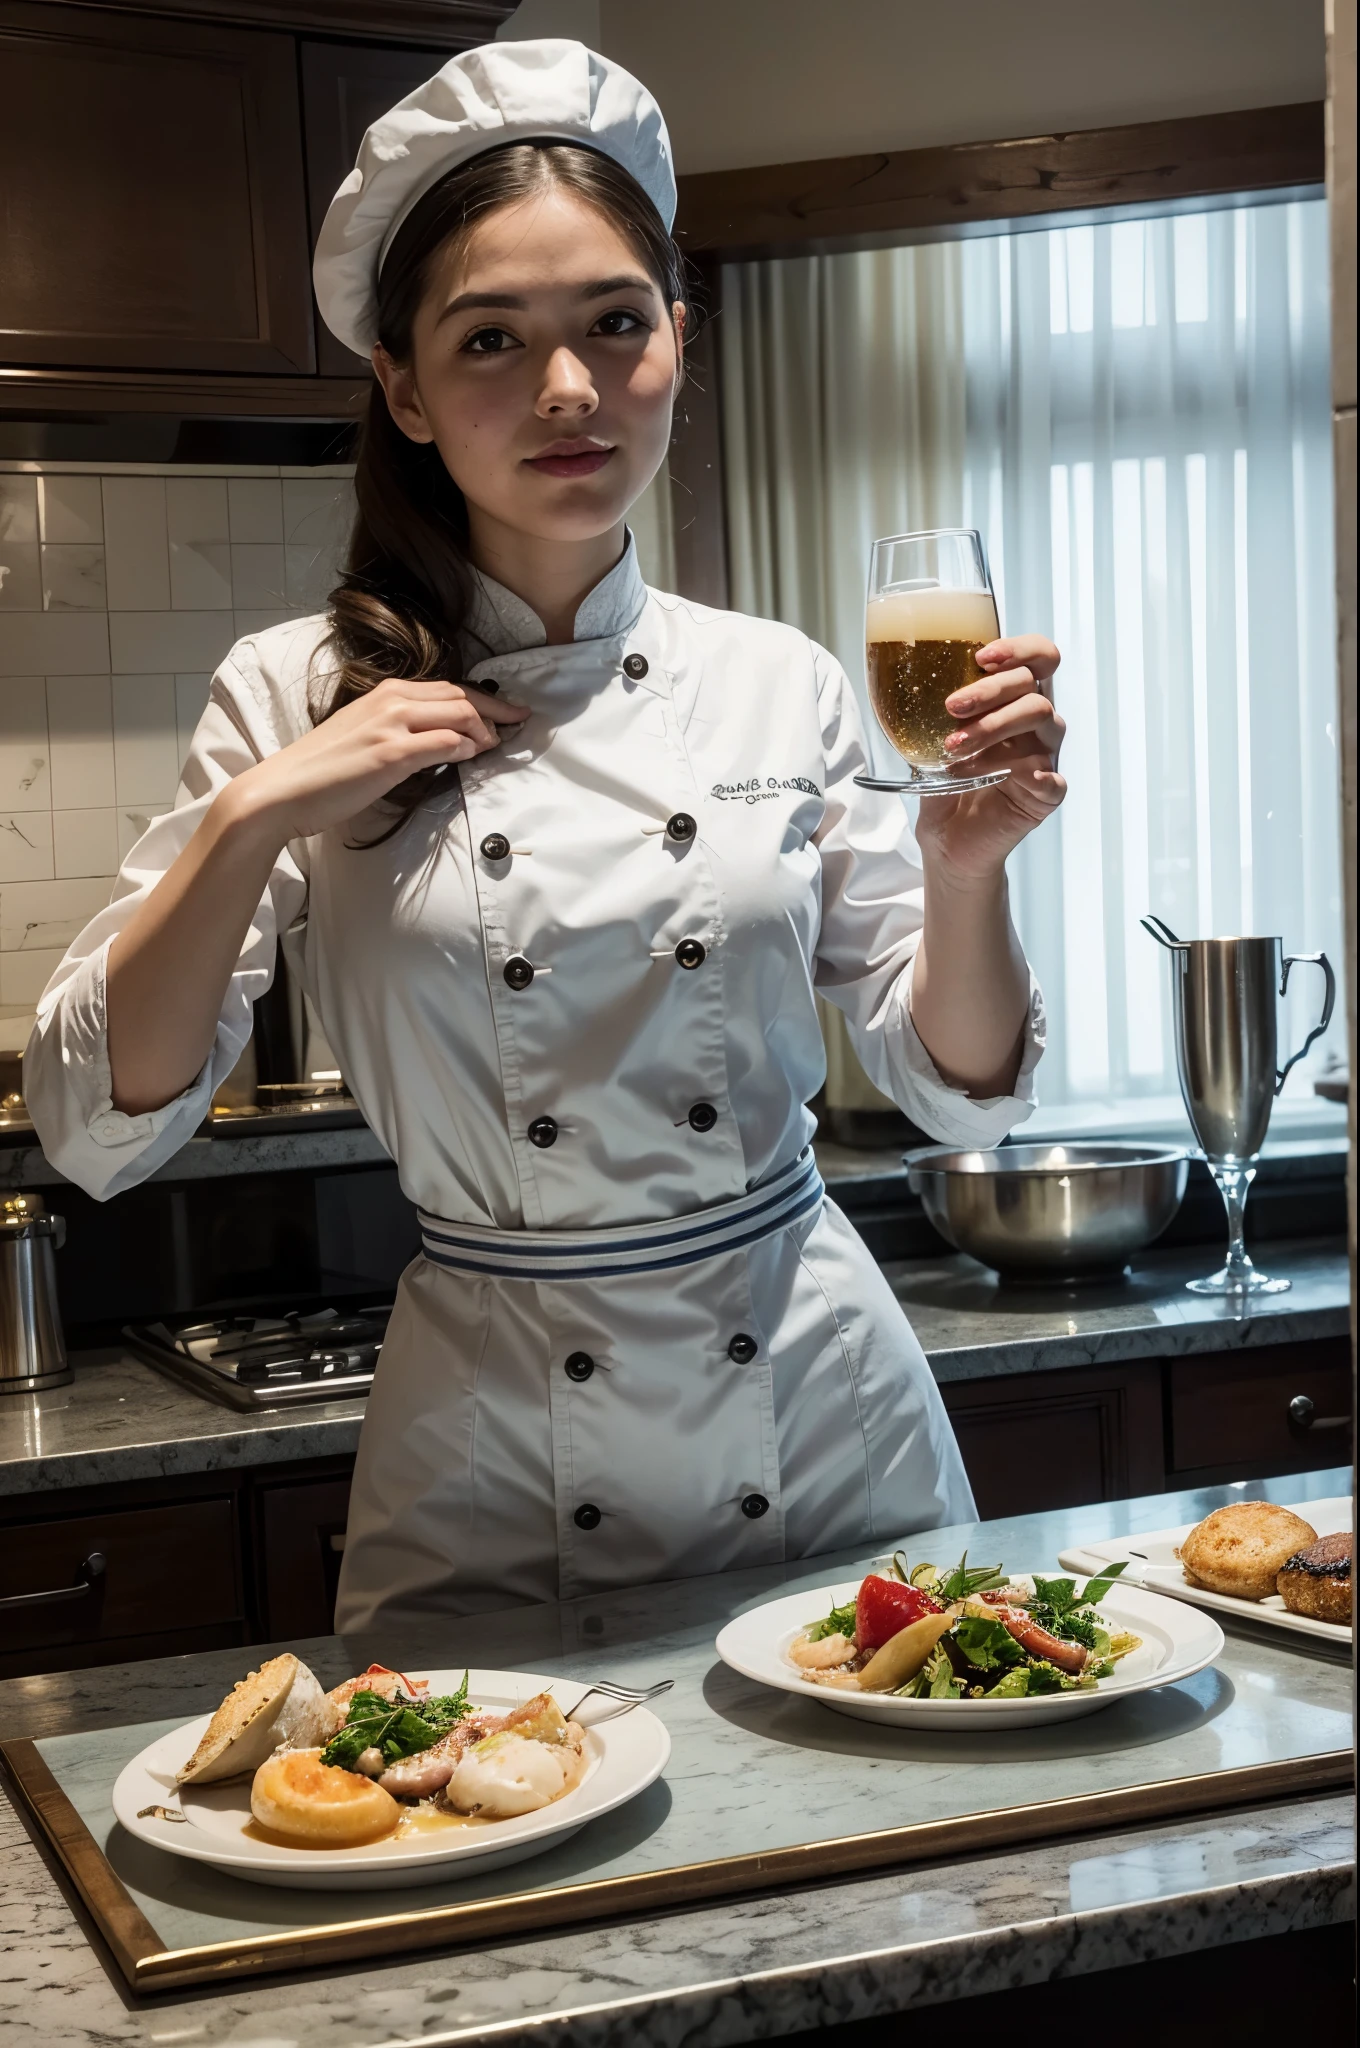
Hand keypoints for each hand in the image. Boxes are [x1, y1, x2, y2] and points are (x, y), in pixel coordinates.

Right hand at [224, 678, 529, 843]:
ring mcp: (390, 725)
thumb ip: (400, 734)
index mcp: (385, 694)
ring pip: (457, 713)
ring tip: (496, 747)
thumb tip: (439, 743)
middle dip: (496, 710)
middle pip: (460, 695)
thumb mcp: (364, 739)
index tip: (508, 713)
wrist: (282, 791)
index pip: (447, 688)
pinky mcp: (389, 753)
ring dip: (484, 730)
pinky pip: (442, 743)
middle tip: (520, 724)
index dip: (484, 700)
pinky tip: (472, 757)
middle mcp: (390, 701)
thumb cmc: (322, 772)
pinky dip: (464, 748)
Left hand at [913, 634, 1065, 882]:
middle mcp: (1036, 724)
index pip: (1039, 658)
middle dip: (990, 690)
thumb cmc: (944, 786)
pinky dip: (1015, 771)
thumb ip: (930, 710)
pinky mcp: (1048, 793)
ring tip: (954, 747)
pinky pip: (1047, 774)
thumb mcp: (930, 741)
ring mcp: (1046, 756)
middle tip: (953, 707)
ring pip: (1040, 717)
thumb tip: (903, 677)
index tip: (982, 657)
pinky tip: (983, 778)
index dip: (1019, 649)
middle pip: (1034, 686)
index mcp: (1014, 701)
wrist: (948, 842)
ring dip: (993, 727)